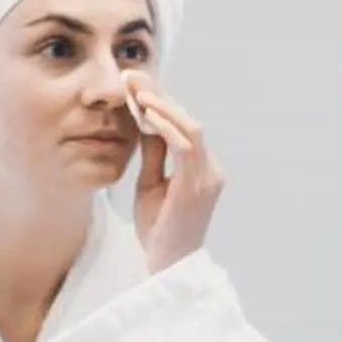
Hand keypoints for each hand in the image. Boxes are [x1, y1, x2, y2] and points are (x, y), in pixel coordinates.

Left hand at [126, 75, 223, 272]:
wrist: (167, 266)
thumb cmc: (159, 229)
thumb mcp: (151, 183)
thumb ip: (153, 153)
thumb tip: (143, 119)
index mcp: (201, 167)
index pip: (182, 124)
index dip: (159, 101)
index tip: (132, 83)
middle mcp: (210, 168)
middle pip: (187, 119)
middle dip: (158, 94)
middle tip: (130, 75)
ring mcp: (208, 176)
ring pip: (190, 127)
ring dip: (161, 105)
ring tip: (135, 89)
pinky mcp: (200, 185)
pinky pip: (186, 147)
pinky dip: (166, 127)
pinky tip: (145, 115)